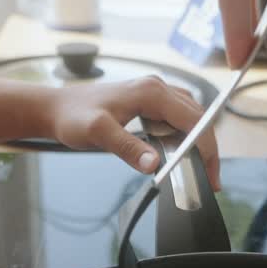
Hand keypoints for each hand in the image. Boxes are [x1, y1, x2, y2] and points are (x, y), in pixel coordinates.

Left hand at [43, 76, 219, 189]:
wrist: (56, 108)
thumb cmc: (73, 116)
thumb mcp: (98, 133)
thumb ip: (127, 148)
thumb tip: (154, 164)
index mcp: (151, 91)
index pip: (193, 120)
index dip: (206, 148)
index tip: (210, 174)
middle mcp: (157, 88)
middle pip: (198, 118)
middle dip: (207, 149)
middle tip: (210, 179)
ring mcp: (154, 93)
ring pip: (191, 117)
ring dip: (198, 143)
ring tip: (200, 170)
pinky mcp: (149, 102)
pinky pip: (178, 117)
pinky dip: (185, 137)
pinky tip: (181, 154)